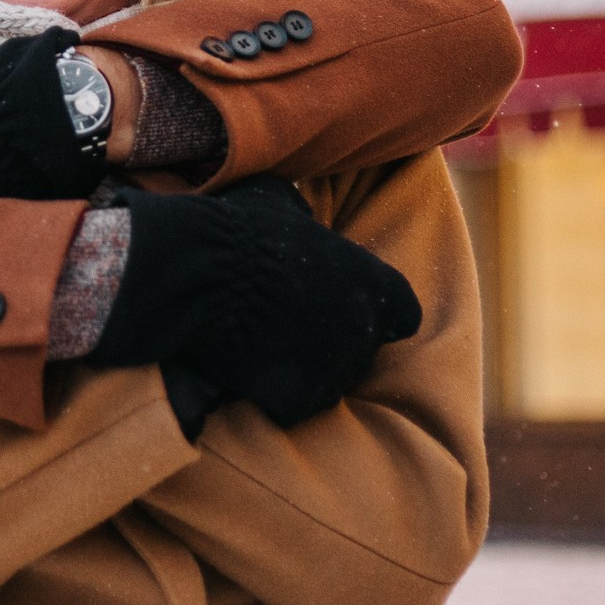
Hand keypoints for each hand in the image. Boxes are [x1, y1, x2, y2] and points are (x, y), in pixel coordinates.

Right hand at [87, 176, 420, 427]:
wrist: (200, 272)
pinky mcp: (297, 399)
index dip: (380, 314)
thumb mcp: (282, 200)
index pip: (404, 314)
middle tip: (292, 326)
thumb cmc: (241, 227)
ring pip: (331, 382)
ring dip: (307, 370)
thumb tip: (304, 221)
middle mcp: (365, 330)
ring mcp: (334, 369)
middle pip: (364, 350)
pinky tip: (247, 370)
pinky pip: (293, 405)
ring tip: (267, 350)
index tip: (347, 307)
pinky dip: (274, 393)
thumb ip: (307, 219)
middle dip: (335, 341)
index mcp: (375, 282)